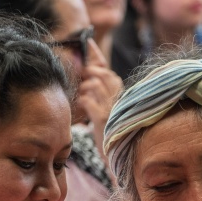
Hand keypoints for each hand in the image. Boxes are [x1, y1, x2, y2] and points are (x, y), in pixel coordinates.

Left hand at [77, 39, 121, 155]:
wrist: (117, 154)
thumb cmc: (109, 131)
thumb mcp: (108, 109)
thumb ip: (101, 93)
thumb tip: (87, 76)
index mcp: (120, 93)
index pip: (108, 70)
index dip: (96, 58)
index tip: (87, 46)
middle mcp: (118, 97)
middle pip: (101, 73)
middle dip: (88, 73)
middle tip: (81, 80)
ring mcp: (112, 107)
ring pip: (93, 84)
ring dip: (83, 90)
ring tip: (83, 98)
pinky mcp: (103, 118)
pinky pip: (88, 100)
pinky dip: (82, 102)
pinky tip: (82, 107)